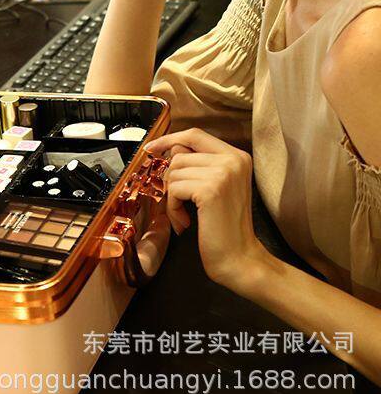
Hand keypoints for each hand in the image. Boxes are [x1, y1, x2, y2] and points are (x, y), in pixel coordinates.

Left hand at [144, 128, 270, 292]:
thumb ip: (198, 164)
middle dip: (172, 178)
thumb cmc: (224, 226)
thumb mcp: (216, 186)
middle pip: (180, 154)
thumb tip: (170, 148)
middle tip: (179, 201)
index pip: (195, 134)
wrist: (240, 259)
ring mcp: (223, 173)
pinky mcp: (211, 189)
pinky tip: (186, 221)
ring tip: (186, 214)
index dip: (170, 139)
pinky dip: (173, 207)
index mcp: (237, 157)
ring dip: (173, 196)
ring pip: (174, 171)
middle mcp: (233, 160)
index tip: (152, 148)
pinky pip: (174, 188)